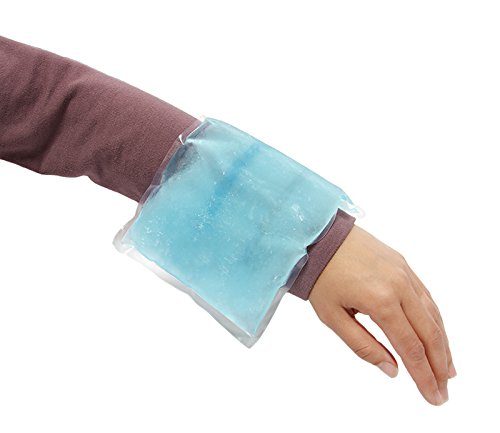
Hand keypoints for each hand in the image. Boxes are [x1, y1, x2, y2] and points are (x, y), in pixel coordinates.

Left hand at [309, 225, 455, 405]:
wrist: (318, 236)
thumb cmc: (320, 276)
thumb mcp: (332, 316)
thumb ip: (363, 345)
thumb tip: (392, 370)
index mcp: (380, 301)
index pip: (410, 347)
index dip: (424, 375)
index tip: (434, 397)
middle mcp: (399, 285)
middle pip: (429, 333)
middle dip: (439, 365)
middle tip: (444, 390)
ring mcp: (404, 272)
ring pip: (433, 314)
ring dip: (442, 344)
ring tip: (448, 369)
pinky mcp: (403, 264)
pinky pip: (426, 296)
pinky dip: (435, 319)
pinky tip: (437, 333)